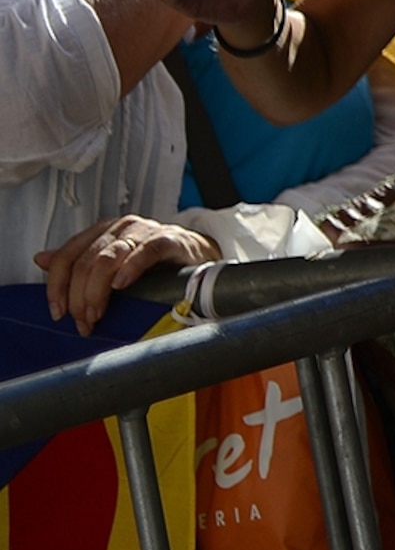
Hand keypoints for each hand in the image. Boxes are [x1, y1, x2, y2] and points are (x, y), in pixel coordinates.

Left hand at [35, 216, 215, 329]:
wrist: (199, 260)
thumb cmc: (153, 266)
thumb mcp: (112, 263)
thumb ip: (78, 262)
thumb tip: (40, 259)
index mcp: (103, 232)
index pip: (67, 256)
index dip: (57, 286)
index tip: (58, 313)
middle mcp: (120, 227)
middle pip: (85, 262)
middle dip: (79, 297)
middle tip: (84, 322)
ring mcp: (145, 231)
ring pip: (108, 258)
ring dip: (97, 292)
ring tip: (98, 314)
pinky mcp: (170, 239)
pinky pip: (146, 251)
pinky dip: (130, 268)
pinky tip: (121, 285)